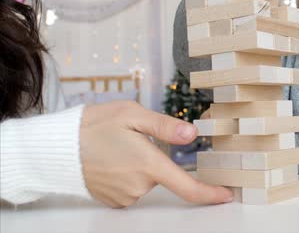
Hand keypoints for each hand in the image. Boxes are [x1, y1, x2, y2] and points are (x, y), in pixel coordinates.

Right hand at [79, 101, 232, 207]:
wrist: (56, 149)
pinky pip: (131, 188)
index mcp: (148, 164)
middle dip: (153, 157)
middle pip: (162, 174)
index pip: (187, 187)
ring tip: (114, 148)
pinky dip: (127, 175)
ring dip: (138, 166)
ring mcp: (125, 196)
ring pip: (146, 180)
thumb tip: (193, 134)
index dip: (209, 194)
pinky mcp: (113, 201)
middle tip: (129, 139)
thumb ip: (165, 126)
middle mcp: (139, 185)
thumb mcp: (132, 114)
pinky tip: (110, 161)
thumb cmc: (94, 126)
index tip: (227, 195)